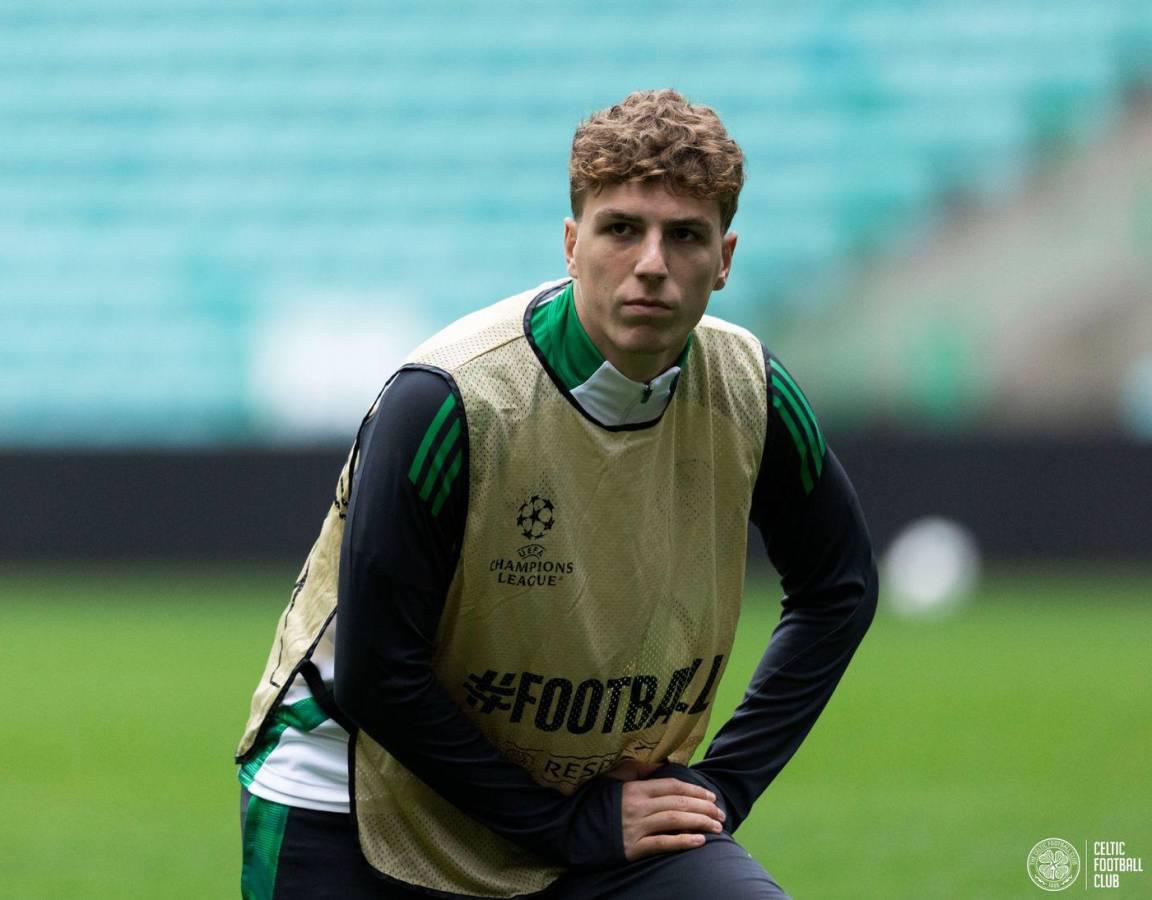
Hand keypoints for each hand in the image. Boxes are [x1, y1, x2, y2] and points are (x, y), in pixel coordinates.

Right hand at [607, 761, 724, 860]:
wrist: (575, 830)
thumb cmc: (597, 803)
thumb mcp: (613, 779)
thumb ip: (636, 769)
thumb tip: (659, 765)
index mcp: (636, 788)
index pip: (672, 786)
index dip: (695, 789)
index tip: (711, 796)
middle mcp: (638, 806)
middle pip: (678, 803)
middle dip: (704, 807)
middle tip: (721, 813)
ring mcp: (636, 827)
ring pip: (675, 821)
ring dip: (700, 822)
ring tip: (717, 827)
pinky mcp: (633, 848)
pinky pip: (662, 843)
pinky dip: (682, 842)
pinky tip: (700, 841)